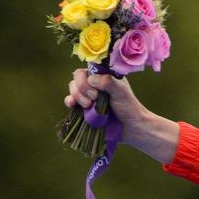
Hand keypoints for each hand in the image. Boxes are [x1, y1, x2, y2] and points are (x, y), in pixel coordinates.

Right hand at [65, 68, 179, 163]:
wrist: (130, 128)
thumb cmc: (128, 108)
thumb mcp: (121, 92)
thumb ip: (108, 82)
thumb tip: (91, 79)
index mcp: (105, 76)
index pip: (88, 70)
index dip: (86, 79)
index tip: (97, 91)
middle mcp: (95, 84)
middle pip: (77, 78)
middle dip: (82, 88)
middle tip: (94, 99)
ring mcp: (88, 96)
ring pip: (73, 89)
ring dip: (78, 96)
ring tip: (89, 105)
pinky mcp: (83, 108)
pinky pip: (70, 101)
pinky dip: (69, 101)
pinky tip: (72, 104)